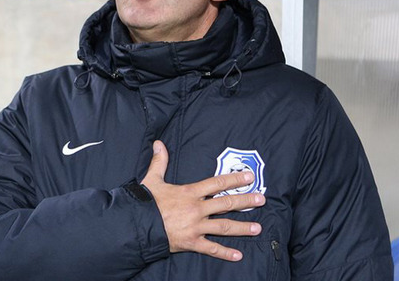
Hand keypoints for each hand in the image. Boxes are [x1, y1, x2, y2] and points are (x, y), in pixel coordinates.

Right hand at [140, 140, 264, 260]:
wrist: (137, 225)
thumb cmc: (145, 202)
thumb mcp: (153, 179)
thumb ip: (160, 161)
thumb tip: (159, 143)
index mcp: (189, 192)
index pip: (217, 183)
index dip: (234, 179)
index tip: (249, 176)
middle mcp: (196, 209)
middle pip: (226, 203)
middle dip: (246, 201)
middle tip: (262, 199)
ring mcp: (196, 227)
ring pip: (224, 227)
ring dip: (242, 227)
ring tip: (258, 228)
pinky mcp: (191, 242)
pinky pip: (211, 248)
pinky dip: (225, 253)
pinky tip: (238, 255)